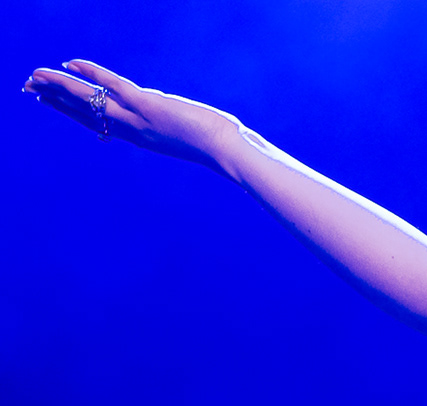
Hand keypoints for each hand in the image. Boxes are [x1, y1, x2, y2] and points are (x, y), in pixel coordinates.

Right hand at [21, 59, 239, 168]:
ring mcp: (138, 118)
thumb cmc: (220, 147)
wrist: (229, 153)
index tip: (51, 104)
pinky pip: (112, 85)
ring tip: (35, 78)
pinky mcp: (148, 105)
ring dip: (59, 87)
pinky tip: (71, 63)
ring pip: (89, 100)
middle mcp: (132, 131)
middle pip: (84, 114)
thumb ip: (171, 121)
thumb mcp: (188, 134)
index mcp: (140, 138)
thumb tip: (167, 107)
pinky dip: (90, 73)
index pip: (98, 124)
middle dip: (55, 100)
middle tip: (29, 89)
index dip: (72, 113)